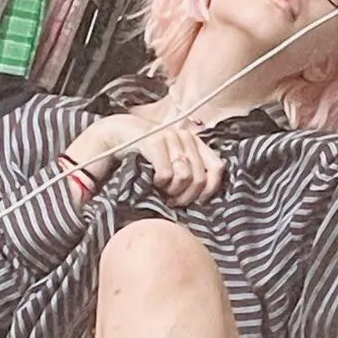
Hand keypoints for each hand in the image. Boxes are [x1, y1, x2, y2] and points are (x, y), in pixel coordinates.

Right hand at [98, 114, 226, 206]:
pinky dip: (159, 184)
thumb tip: (206, 194)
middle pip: (199, 178)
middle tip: (172, 200)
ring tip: (162, 190)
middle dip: (186, 196)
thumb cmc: (149, 157)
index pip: (218, 167)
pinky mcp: (155, 142)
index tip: (197, 201)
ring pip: (185, 177)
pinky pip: (166, 174)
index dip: (210, 189)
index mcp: (196, 142)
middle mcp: (186, 137)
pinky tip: (152, 182)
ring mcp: (171, 138)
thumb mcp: (174, 162)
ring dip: (172, 191)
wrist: (120, 136)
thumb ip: (192, 171)